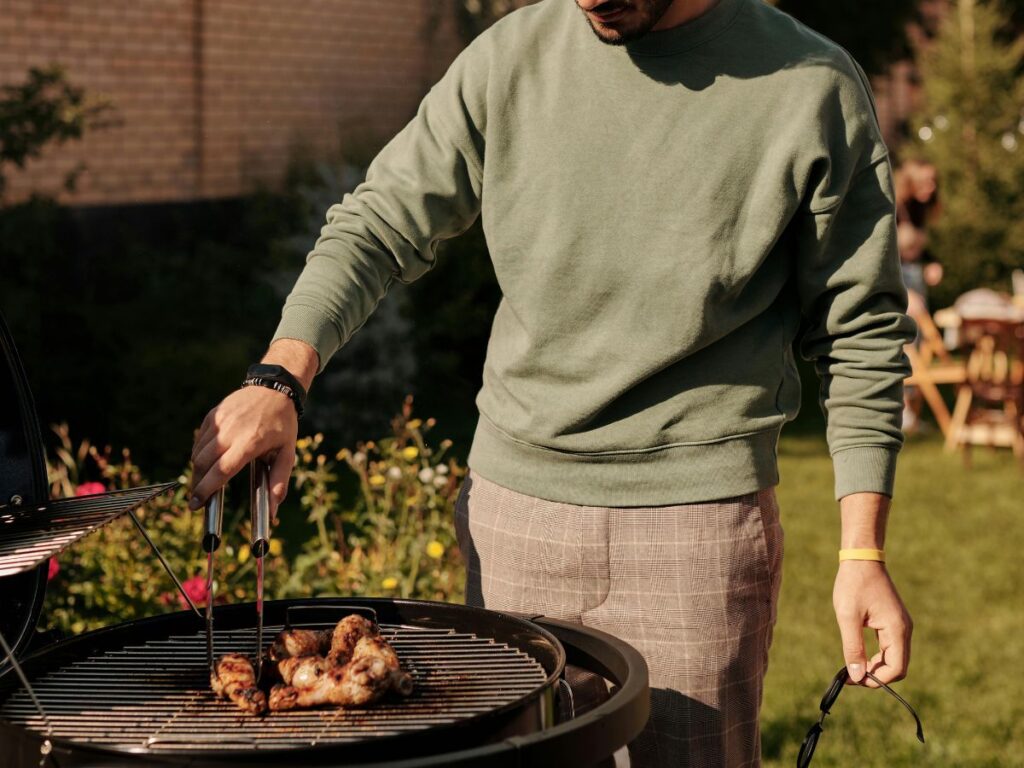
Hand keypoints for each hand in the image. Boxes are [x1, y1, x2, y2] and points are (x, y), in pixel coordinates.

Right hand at [189, 339, 317, 517]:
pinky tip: (207, 460)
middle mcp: (231, 432)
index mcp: (250, 443)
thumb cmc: (283, 424)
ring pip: (197, 453)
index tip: (196, 505)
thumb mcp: (288, 453)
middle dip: (197, 485)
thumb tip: (274, 511)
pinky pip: (199, 439)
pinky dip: (199, 452)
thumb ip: (279, 481)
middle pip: (203, 464)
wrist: (275, 389)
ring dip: (198, 470)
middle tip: (198, 499)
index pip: (221, 471)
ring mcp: (220, 421)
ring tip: (204, 481)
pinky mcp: (214, 415)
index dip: (206, 490)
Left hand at [833, 560, 912, 687]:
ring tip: (852, 667)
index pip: (896, 669)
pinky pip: (889, 647)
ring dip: (875, 666)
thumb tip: (857, 676)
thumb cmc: (853, 585)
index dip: (877, 679)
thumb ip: (853, 647)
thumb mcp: (847, 617)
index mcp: (897, 629)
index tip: (854, 680)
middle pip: (897, 666)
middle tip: (851, 676)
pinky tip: (859, 655)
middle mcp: (904, 629)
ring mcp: (900, 626)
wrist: (861, 559)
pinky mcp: (893, 622)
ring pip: (893, 658)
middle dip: (876, 675)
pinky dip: (876, 656)